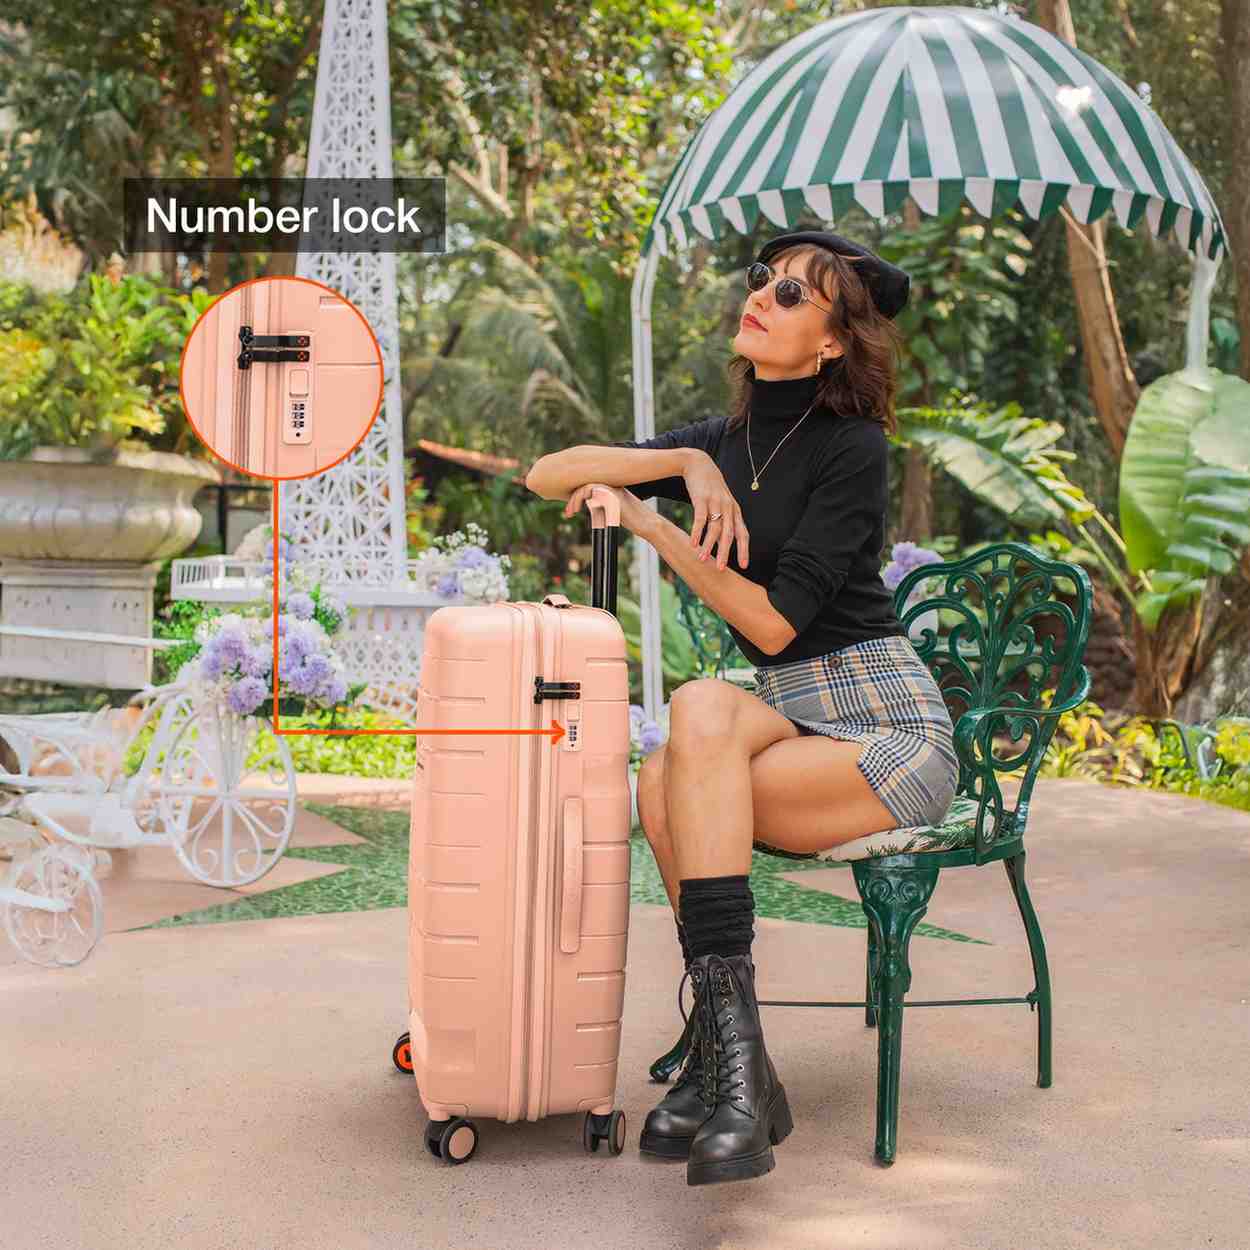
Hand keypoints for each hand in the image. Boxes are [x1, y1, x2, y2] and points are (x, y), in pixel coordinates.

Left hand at [561, 482, 654, 537]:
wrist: (645, 523)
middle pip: (585, 486)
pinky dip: (579, 498)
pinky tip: (576, 509)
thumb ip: (601, 506)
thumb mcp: (612, 512)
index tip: (570, 513)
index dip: (577, 499)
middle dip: (573, 499)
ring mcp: (611, 487)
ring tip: (570, 513)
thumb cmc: (632, 520)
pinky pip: (590, 489)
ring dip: (574, 500)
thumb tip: (588, 506)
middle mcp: (610, 485)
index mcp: (610, 488)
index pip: (588, 488)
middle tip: (567, 514)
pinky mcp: (611, 492)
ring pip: (585, 487)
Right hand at [683, 452, 748, 569]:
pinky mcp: (701, 498)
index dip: (744, 550)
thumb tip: (726, 540)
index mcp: (735, 511)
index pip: (743, 533)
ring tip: (702, 559)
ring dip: (708, 545)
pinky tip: (692, 543)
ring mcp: (715, 502)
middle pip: (729, 534)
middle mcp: (728, 507)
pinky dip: (697, 532)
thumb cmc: (710, 487)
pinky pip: (700, 518)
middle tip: (721, 569)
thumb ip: (727, 519)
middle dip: (725, 553)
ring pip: (714, 528)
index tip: (744, 566)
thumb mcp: (723, 502)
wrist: (698, 463)